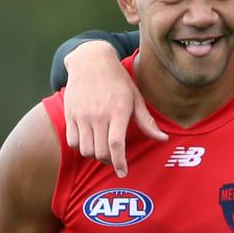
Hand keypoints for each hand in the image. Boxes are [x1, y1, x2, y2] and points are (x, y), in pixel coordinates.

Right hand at [62, 41, 166, 176]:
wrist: (90, 60)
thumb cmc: (118, 80)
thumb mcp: (136, 98)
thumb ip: (147, 122)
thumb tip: (163, 139)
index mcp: (118, 110)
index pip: (116, 144)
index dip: (120, 162)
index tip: (123, 172)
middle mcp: (98, 114)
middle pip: (100, 151)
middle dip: (109, 162)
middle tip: (115, 160)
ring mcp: (82, 115)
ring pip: (85, 150)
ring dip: (95, 156)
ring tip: (103, 151)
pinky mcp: (70, 114)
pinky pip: (72, 141)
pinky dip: (81, 147)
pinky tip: (89, 142)